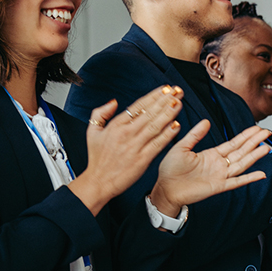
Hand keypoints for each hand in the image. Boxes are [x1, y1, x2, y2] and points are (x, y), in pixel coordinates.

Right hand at [68, 86, 183, 215]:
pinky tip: (176, 125)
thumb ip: (100, 113)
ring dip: (169, 113)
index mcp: (116, 125)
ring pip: (155, 125)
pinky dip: (168, 134)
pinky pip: (158, 143)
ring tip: (179, 102)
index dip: (154, 96)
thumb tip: (114, 102)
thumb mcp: (92, 132)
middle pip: (150, 113)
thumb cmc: (97, 159)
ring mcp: (135, 146)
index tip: (165, 89)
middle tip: (178, 91)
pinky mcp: (142, 159)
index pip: (138, 106)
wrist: (98, 182)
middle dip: (165, 100)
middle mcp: (127, 133)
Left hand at [149, 123, 270, 215]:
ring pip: (242, 164)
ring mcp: (220, 175)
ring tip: (266, 147)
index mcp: (211, 154)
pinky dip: (249, 178)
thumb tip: (206, 121)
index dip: (246, 136)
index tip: (257, 128)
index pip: (233, 143)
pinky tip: (260, 174)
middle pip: (241, 151)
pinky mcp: (218, 186)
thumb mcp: (182, 147)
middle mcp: (219, 164)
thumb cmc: (170, 170)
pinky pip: (237, 182)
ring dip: (254, 156)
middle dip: (254, 142)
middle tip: (267, 133)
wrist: (165, 188)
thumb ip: (195, 135)